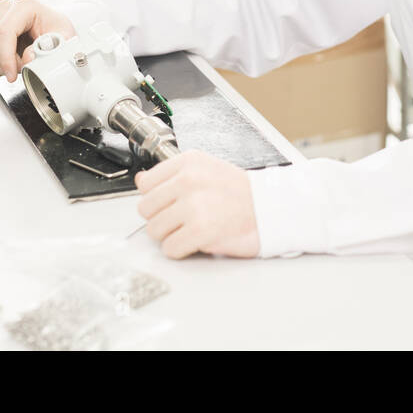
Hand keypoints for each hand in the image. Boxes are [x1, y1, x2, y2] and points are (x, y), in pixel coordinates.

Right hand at [0, 0, 75, 81]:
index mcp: (24, 7)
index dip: (6, 57)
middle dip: (7, 65)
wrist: (53, 30)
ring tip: (18, 64)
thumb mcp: (65, 38)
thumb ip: (50, 48)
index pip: (4, 32)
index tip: (13, 74)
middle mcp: (5, 11)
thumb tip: (28, 58)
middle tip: (24, 68)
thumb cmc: (57, 30)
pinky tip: (7, 65)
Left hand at [135, 152, 259, 258]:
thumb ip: (171, 174)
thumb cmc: (240, 193)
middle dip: (162, 218)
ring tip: (191, 228)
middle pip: (146, 208)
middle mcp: (189, 180)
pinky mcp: (200, 231)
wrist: (270, 209)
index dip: (157, 197)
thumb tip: (141, 181)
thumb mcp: (205, 169)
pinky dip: (181, 250)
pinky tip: (196, 241)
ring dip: (171, 235)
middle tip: (183, 219)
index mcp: (189, 162)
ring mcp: (194, 205)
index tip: (171, 202)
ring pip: (154, 230)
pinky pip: (170, 248)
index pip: (146, 183)